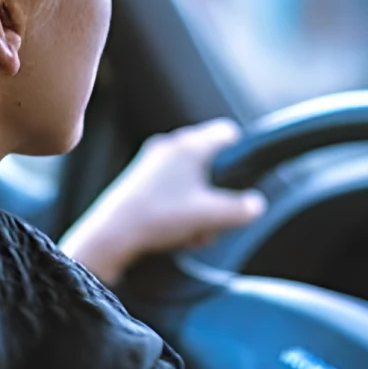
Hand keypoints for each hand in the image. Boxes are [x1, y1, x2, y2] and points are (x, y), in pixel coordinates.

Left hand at [59, 119, 267, 284]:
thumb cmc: (159, 217)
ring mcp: (151, 163)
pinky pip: (171, 190)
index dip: (241, 153)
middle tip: (217, 218)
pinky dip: (180, 210)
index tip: (244, 177)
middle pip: (209, 163)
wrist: (111, 235)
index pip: (226, 133)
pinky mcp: (138, 182)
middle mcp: (169, 147)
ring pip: (190, 181)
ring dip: (199, 207)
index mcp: (188, 145)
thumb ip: (241, 209)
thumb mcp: (211, 216)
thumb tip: (256, 204)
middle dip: (218, 193)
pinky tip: (179, 235)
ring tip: (196, 233)